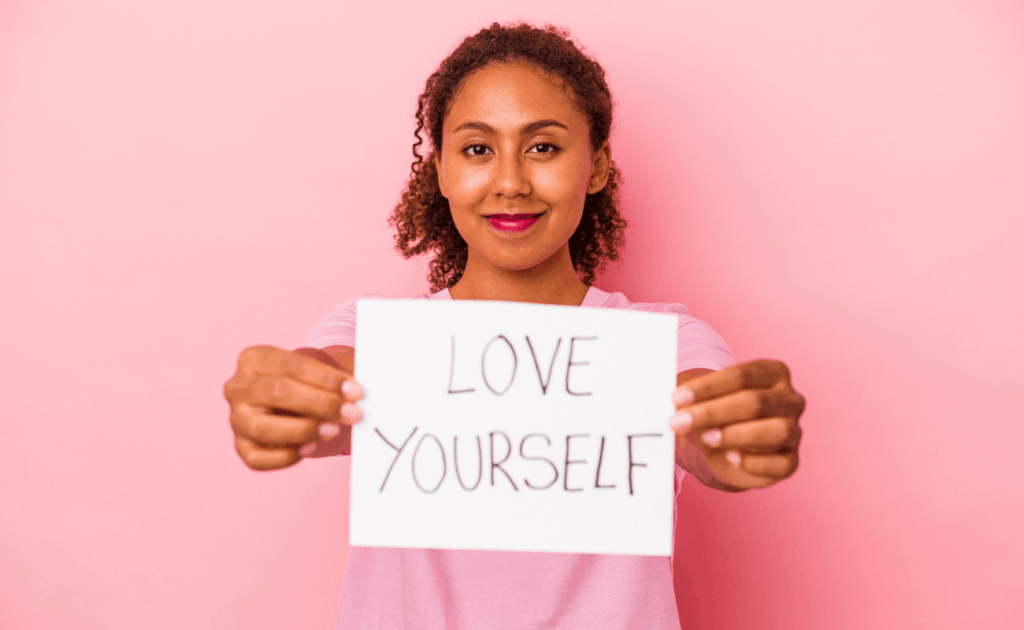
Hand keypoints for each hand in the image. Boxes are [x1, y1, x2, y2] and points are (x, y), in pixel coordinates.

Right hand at [223, 345, 364, 470]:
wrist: (285, 402)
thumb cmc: (303, 384)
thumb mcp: (312, 372)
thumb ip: (331, 380)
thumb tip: (357, 393)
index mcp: (253, 359)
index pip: (292, 365)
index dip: (326, 379)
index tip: (356, 391)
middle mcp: (237, 387)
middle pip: (277, 392)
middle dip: (320, 403)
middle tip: (352, 412)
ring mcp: (236, 418)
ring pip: (263, 428)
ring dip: (304, 430)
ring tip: (333, 430)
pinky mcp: (241, 446)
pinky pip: (258, 458)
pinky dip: (286, 456)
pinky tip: (311, 448)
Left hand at [670, 359, 804, 489]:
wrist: (728, 449)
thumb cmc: (718, 416)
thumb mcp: (706, 400)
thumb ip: (694, 398)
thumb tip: (674, 402)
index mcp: (773, 373)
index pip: (741, 376)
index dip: (708, 387)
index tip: (676, 398)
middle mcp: (790, 399)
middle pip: (755, 402)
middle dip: (713, 412)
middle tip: (679, 421)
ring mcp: (795, 431)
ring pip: (776, 430)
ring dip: (736, 434)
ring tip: (706, 437)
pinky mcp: (791, 461)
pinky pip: (780, 463)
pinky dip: (754, 462)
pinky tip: (730, 457)